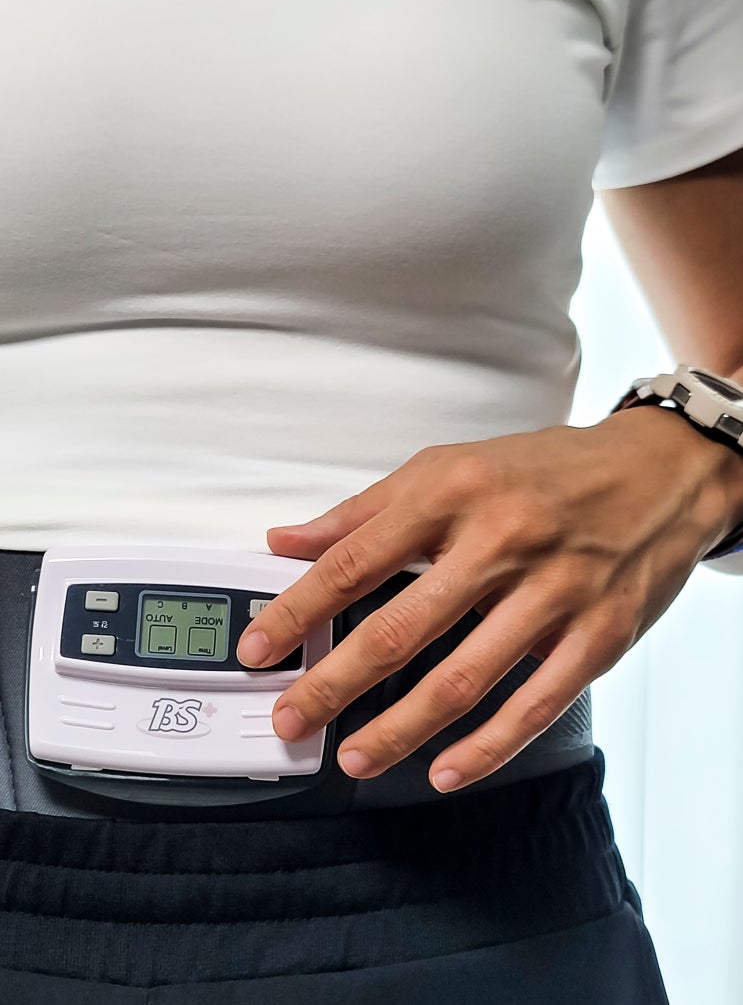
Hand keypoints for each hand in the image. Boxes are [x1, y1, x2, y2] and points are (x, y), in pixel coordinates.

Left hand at [237, 407, 737, 792]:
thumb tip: (290, 539)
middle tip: (291, 717)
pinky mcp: (598, 634)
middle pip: (400, 627)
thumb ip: (367, 509)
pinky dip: (487, 747)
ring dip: (400, 729)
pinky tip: (445, 770)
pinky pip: (535, 702)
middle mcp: (502, 540)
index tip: (260, 647)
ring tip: (354, 756)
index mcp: (454, 492)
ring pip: (463, 677)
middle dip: (334, 682)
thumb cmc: (545, 470)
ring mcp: (554, 591)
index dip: (299, 610)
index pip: (356, 558)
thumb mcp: (450, 467)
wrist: (658, 472)